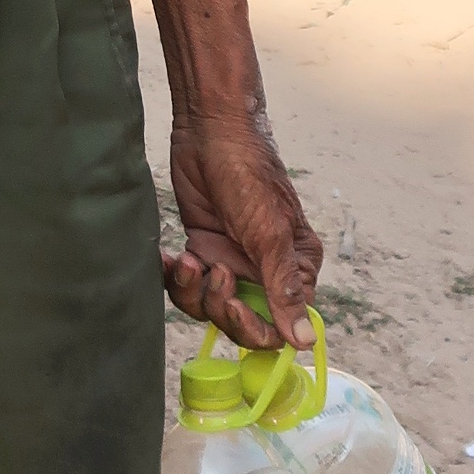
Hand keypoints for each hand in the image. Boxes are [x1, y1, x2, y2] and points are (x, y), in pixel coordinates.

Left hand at [164, 103, 322, 353]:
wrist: (209, 131)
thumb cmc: (248, 176)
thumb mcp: (269, 234)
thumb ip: (284, 288)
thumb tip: (305, 342)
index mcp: (293, 269)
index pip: (279, 326)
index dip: (254, 328)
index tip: (232, 307)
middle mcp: (263, 270)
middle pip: (240, 321)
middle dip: (219, 306)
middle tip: (212, 274)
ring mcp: (231, 260)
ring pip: (208, 305)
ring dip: (193, 290)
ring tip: (187, 259)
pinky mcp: (202, 249)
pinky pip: (187, 284)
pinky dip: (174, 277)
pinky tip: (168, 257)